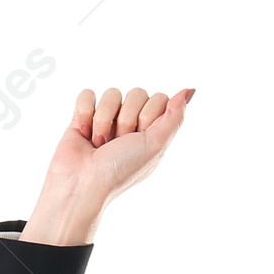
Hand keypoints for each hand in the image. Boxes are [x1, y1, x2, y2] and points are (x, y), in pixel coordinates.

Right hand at [21, 86, 195, 243]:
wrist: (83, 183)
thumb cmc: (120, 170)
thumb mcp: (156, 145)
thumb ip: (175, 117)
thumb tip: (190, 90)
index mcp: (153, 132)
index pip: (160, 99)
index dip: (149, 115)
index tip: (141, 137)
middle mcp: (132, 124)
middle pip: (137, 93)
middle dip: (127, 119)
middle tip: (119, 143)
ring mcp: (108, 118)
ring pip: (112, 93)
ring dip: (104, 120)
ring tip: (101, 142)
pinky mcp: (84, 116)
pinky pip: (88, 95)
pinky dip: (85, 114)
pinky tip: (85, 133)